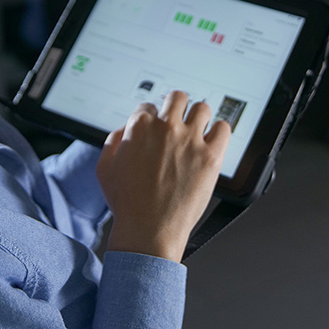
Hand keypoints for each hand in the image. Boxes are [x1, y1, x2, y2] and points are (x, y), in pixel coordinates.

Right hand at [97, 91, 231, 262]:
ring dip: (198, 117)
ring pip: (202, 108)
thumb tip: (127, 128)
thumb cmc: (128, 204)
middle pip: (177, 98)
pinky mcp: (210, 157)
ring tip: (197, 130)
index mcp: (140, 127)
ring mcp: (190, 141)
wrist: (149, 230)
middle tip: (177, 119)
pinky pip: (223, 129)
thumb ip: (113, 140)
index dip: (152, 117)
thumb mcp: (105, 168)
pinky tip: (213, 140)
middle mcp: (166, 128)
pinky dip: (219, 131)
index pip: (149, 106)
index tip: (156, 127)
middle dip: (175, 107)